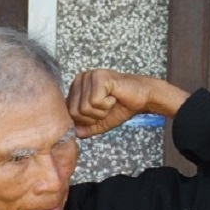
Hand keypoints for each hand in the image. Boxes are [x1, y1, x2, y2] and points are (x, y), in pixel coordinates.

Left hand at [66, 69, 189, 137]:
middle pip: (74, 112)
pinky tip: (113, 97)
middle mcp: (79, 79)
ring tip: (110, 101)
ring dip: (101, 111)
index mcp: (75, 88)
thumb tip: (74, 133)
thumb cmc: (120, 107)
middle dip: (92, 117)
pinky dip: (106, 105)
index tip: (99, 113)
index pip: (68, 113)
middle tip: (106, 107)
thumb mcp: (98, 123)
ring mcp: (89, 76)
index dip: (85, 120)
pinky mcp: (99, 76)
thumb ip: (84, 129)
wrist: (141, 98)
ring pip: (84, 108)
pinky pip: (95, 102)